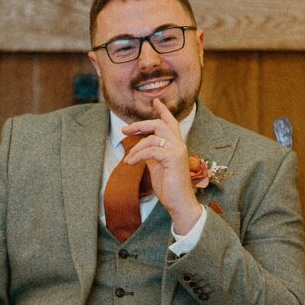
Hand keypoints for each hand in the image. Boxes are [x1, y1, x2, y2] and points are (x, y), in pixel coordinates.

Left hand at [122, 99, 202, 234]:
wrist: (179, 204)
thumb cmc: (169, 187)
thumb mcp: (157, 167)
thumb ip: (151, 154)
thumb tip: (140, 147)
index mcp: (176, 145)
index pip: (170, 123)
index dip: (163, 111)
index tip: (155, 101)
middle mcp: (179, 144)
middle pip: (159, 124)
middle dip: (140, 124)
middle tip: (125, 129)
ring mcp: (177, 150)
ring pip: (153, 136)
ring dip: (136, 146)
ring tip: (128, 159)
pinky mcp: (173, 158)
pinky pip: (151, 150)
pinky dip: (138, 155)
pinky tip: (130, 163)